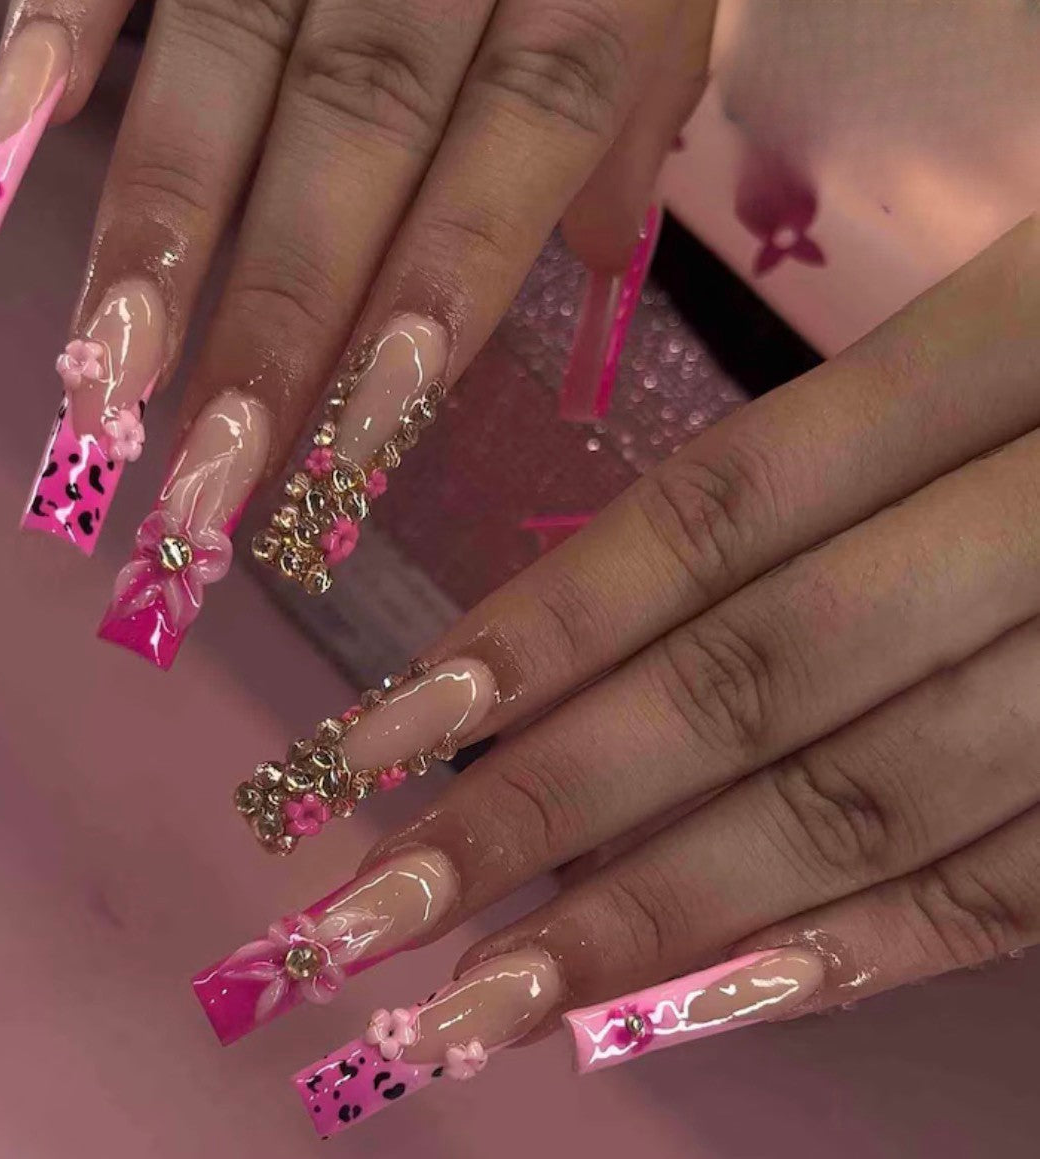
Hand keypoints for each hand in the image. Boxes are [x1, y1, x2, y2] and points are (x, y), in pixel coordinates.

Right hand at [0, 0, 714, 666]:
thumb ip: (631, 91)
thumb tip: (588, 250)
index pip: (513, 146)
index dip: (434, 292)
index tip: (355, 448)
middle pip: (355, 137)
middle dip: (276, 320)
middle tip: (205, 486)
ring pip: (228, 61)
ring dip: (155, 231)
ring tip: (99, 387)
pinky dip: (55, 37)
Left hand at [195, 217, 1039, 1132]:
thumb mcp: (1016, 325)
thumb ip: (831, 465)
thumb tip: (582, 634)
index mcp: (1022, 342)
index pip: (712, 517)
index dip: (535, 633)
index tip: (370, 746)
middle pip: (754, 680)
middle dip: (543, 814)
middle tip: (366, 921)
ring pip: (866, 805)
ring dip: (651, 920)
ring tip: (478, 1004)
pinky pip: (1009, 888)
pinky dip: (843, 953)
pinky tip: (675, 1012)